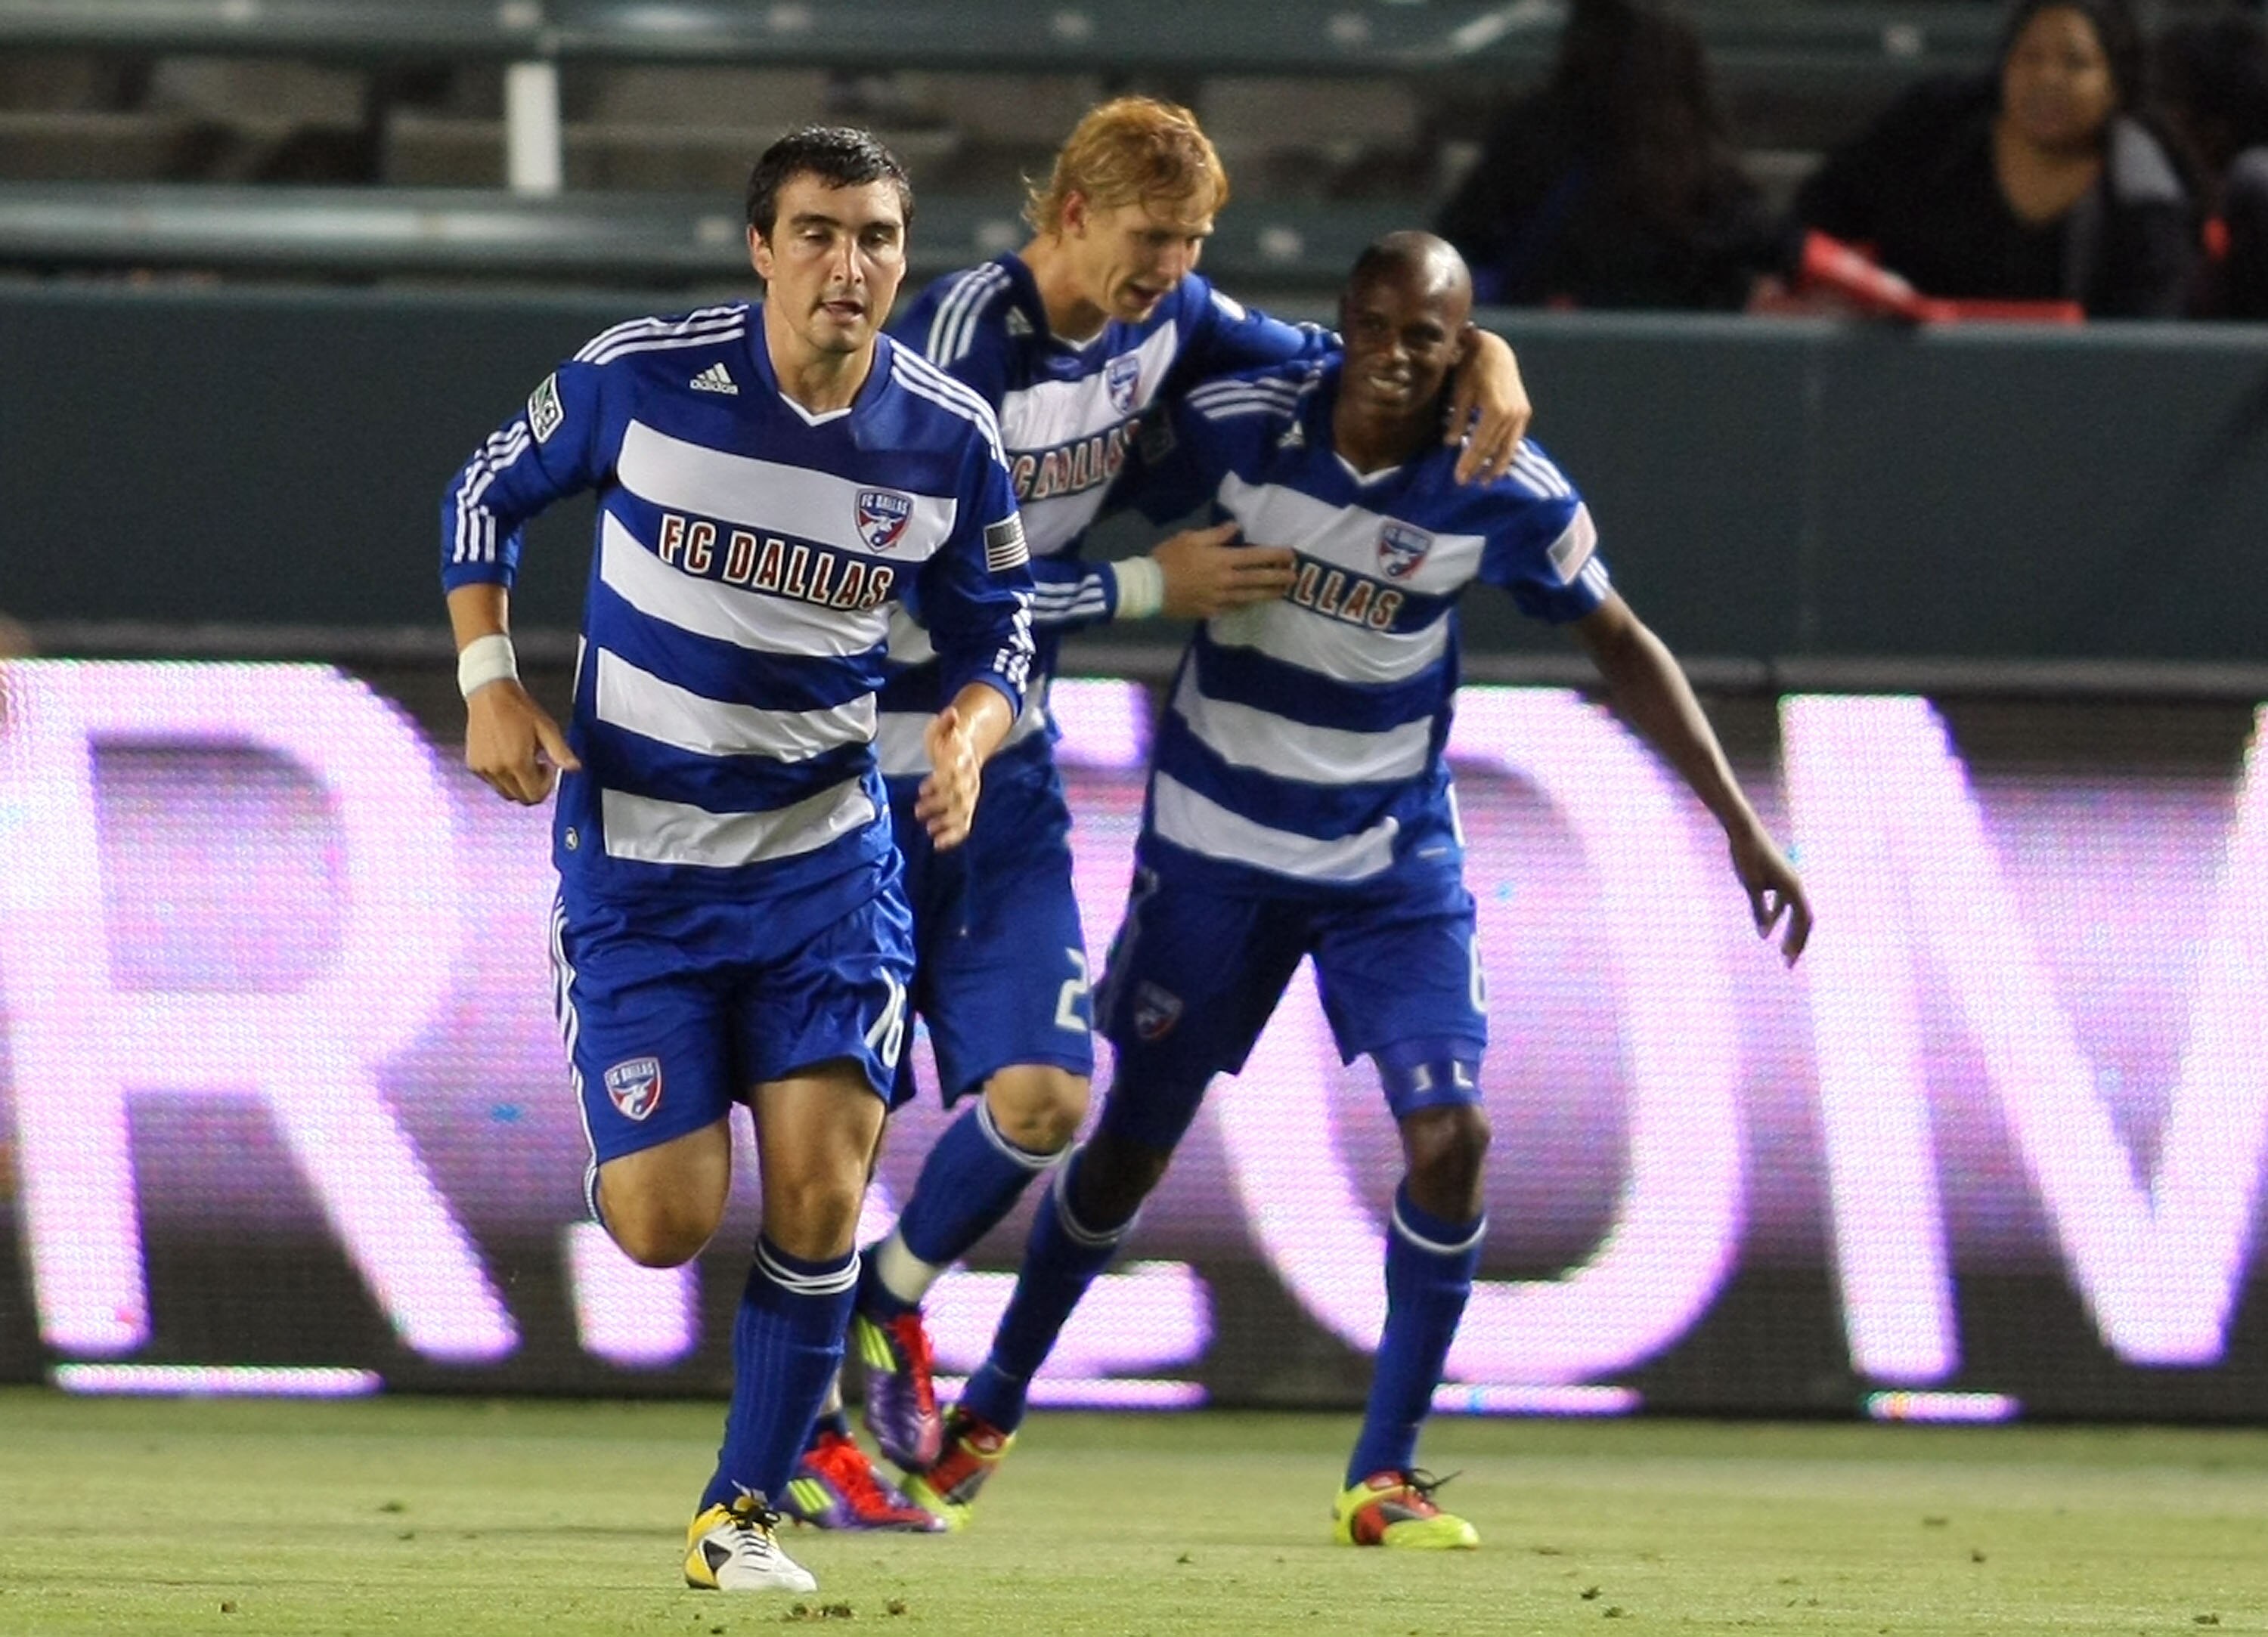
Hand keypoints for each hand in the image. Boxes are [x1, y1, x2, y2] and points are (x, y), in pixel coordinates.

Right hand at [464, 678, 578, 804]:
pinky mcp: (473, 765)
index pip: (534, 795)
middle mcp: (497, 769)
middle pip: (520, 798)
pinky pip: (492, 782)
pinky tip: (508, 756)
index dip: (546, 786)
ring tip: (522, 758)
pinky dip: (502, 776)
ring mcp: (483, 768)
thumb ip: (560, 752)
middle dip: (533, 786)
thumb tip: (574, 768)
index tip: (547, 768)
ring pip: (505, 793)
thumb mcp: (546, 728)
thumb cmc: (517, 708)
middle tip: (537, 764)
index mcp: (517, 762)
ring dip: (517, 783)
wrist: (490, 693)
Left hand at [915, 703, 982, 849]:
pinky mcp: (967, 808)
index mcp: (962, 760)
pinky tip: (939, 844)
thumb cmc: (948, 741)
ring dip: (947, 823)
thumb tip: (952, 712)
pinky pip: (965, 824)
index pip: (954, 773)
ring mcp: (970, 795)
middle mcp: (969, 780)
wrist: (966, 750)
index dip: (940, 783)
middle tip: (918, 811)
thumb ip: (946, 723)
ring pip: (963, 812)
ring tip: (930, 832)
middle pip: (958, 795)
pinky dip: (955, 836)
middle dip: (939, 805)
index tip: (923, 789)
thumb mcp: (942, 728)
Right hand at [1153, 521, 1294, 618]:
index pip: (1255, 556)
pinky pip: (1235, 608)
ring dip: (1268, 593)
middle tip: (1295, 577)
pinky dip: (1247, 604)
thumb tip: (1236, 527)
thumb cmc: (1167, 559)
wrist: (1149, 588)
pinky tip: (1254, 603)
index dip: (1275, 555)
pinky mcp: (1211, 611)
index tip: (1291, 555)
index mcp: (1222, 559)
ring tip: (1281, 592)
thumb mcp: (1190, 538)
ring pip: (1250, 596)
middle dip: (1278, 577)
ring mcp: (1220, 599)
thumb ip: (1216, 534)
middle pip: (1258, 579)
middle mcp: (1226, 580)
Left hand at [1445, 328, 1531, 484]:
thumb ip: (1457, 419)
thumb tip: (1451, 444)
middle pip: (1495, 449)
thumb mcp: (1460, 392)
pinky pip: (1515, 437)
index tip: (1459, 478)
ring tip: (1487, 481)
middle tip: (1467, 483)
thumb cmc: (1472, 367)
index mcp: (1495, 410)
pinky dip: (1506, 451)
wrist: (1495, 349)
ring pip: (1509, 446)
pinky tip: (1498, 462)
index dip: (1469, 463)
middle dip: (1481, 467)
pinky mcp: (1524, 411)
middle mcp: (1513, 414)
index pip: (1480, 444)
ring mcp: (1521, 413)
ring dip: (1498, 465)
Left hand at [1728, 823, 1811, 965]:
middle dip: (1797, 941)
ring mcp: (1788, 879)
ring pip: (1794, 911)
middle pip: (1803, 919)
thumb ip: (1759, 910)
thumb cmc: (1746, 856)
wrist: (1743, 829)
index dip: (1797, 942)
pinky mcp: (1779, 876)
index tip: (1787, 961)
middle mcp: (1796, 883)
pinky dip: (1778, 916)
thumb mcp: (1751, 886)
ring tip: (1782, 951)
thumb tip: (1763, 935)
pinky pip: (1783, 902)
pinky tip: (1768, 928)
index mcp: (1793, 887)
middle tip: (1788, 963)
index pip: (1802, 921)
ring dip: (1789, 931)